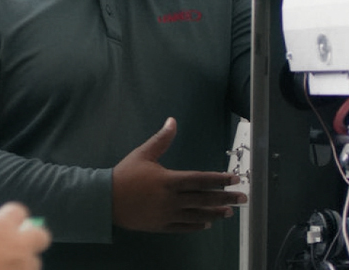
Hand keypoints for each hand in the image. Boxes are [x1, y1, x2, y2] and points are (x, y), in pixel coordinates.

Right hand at [112, 117, 247, 232]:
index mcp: (169, 180)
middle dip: (225, 198)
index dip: (219, 179)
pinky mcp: (161, 226)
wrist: (105, 200)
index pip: (200, 179)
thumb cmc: (125, 175)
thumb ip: (161, 139)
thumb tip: (172, 121)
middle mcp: (171, 199)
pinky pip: (183, 227)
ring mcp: (167, 214)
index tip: (233, 178)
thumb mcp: (143, 154)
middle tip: (243, 197)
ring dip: (215, 213)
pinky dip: (197, 226)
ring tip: (229, 212)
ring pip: (197, 215)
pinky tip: (207, 224)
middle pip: (204, 199)